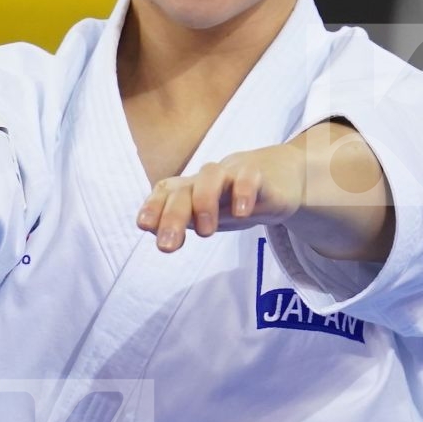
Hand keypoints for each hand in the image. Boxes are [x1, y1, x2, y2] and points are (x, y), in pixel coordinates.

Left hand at [135, 144, 304, 252]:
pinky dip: (243, 192)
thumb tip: (150, 229)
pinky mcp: (259, 176)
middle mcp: (205, 180)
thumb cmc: (231, 198)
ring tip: (206, 232)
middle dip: (172, 216)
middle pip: (184, 190)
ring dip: (204, 202)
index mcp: (190, 189)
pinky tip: (241, 212)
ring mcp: (231, 175)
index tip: (144, 225)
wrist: (278, 177)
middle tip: (167, 246)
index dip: (153, 205)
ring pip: (211, 176)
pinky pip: (249, 177)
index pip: (165, 192)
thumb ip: (179, 221)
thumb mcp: (204, 214)